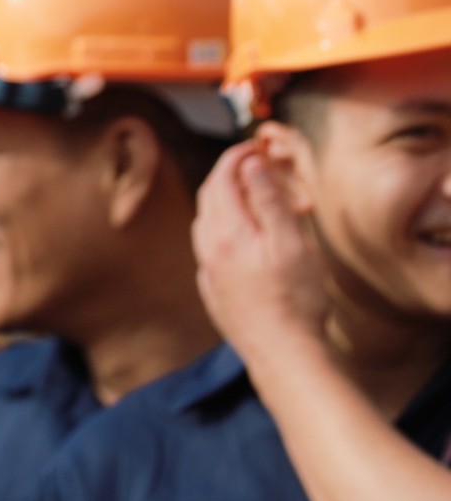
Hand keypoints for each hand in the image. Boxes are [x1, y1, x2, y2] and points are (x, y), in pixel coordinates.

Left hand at [193, 141, 329, 357]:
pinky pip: (210, 249)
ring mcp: (207, 273)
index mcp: (226, 234)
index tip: (255, 147)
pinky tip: (244, 238)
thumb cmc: (294, 299)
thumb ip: (268, 201)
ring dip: (225, 203)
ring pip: (206, 224)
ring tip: (255, 199)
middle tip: (258, 169)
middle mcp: (208, 251)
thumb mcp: (290, 242)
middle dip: (230, 176)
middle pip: (209, 199)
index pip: (221, 180)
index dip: (236, 157)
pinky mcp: (212, 291)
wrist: (281, 352)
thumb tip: (251, 166)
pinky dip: (224, 229)